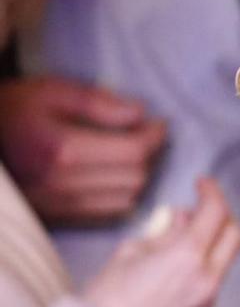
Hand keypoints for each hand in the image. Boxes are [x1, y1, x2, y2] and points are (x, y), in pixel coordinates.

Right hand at [0, 76, 164, 223]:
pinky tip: (111, 174)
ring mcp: (59, 204)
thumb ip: (96, 102)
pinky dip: (120, 193)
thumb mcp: (50, 91)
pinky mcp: (57, 216)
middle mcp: (62, 182)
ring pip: (127, 198)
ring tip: (128, 153)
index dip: (154, 136)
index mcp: (62, 149)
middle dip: (148, 155)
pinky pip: (109, 213)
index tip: (158, 123)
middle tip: (143, 135)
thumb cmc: (13, 109)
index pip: (132, 151)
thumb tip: (139, 113)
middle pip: (135, 177)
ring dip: (137, 176)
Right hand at [81, 177, 239, 306]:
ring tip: (181, 230)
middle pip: (234, 234)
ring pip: (227, 255)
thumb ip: (163, 232)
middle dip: (222, 214)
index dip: (212, 192)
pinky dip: (206, 256)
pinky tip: (180, 255)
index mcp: (188, 256)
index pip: (216, 214)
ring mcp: (210, 295)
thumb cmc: (108, 297)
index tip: (202, 183)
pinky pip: (215, 273)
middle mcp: (208, 276)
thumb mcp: (130, 252)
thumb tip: (182, 218)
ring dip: (214, 236)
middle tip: (200, 204)